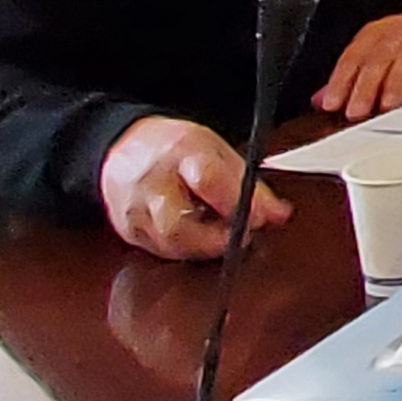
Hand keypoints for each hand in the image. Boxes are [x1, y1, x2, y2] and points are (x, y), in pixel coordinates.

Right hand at [98, 114, 287, 260]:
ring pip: (170, 245)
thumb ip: (248, 182)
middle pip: (179, 225)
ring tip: (221, 235)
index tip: (261, 217)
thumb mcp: (216, 149)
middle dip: (217, 239)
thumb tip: (278, 214)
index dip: (238, 204)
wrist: (123, 149)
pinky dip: (186, 250)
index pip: (209, 180)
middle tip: (242, 237)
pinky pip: (161, 252)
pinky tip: (197, 237)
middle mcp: (151, 183)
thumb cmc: (175, 148)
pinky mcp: (128, 233)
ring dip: (204, 248)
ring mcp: (133, 211)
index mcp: (180, 152)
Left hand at [312, 5, 401, 118]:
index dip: (341, 80)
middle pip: (378, 57)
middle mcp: (399, 31)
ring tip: (388, 105)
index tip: (333, 104)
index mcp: (377, 34)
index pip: (354, 56)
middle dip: (365, 86)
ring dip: (395, 82)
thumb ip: (352, 78)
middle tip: (357, 111)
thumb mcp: (382, 57)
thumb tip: (321, 99)